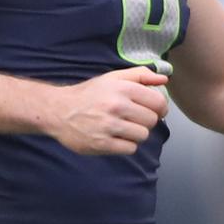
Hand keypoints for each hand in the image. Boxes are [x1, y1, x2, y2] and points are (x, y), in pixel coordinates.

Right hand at [46, 66, 168, 154]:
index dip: (160, 108)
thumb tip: (164, 79)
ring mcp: (109, 126)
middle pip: (151, 120)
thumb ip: (140, 75)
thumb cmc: (89, 94)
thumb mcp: (113, 78)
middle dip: (145, 121)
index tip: (154, 110)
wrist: (59, 110)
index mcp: (122, 88)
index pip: (158, 102)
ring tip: (123, 128)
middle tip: (133, 118)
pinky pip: (130, 148)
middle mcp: (117, 106)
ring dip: (135, 133)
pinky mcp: (102, 144)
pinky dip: (126, 145)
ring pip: (142, 135)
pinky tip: (115, 137)